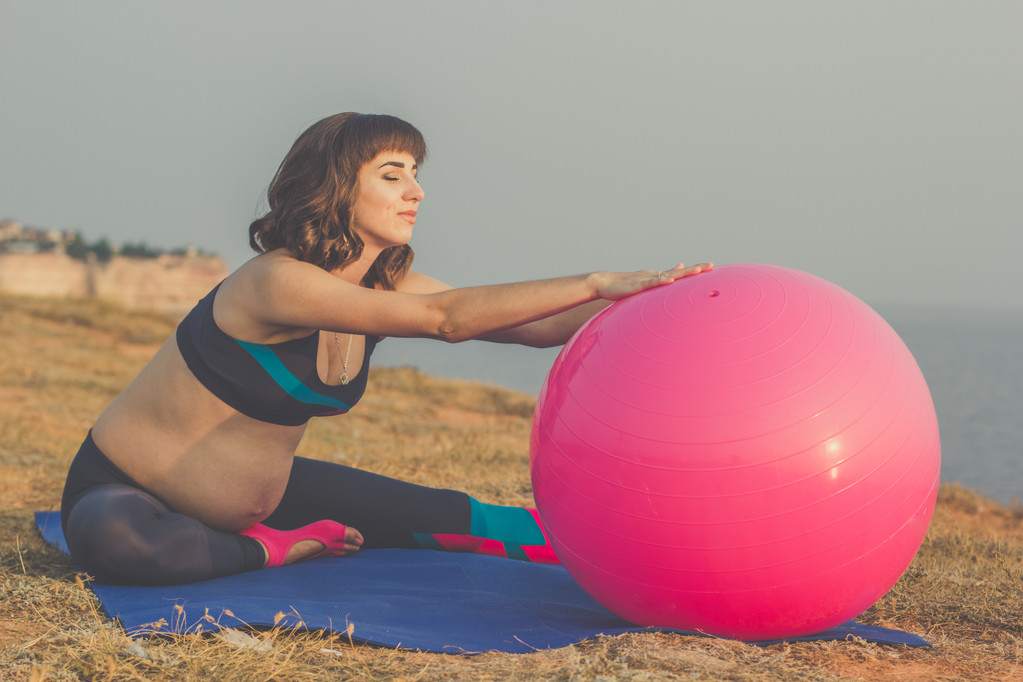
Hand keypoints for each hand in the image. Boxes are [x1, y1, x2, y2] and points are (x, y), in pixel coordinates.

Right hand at [593, 262, 712, 300]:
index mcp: (658, 277)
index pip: (680, 273)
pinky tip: (670, 280)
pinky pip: (652, 283)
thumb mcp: (645, 282)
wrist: (605, 283)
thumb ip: (659, 278)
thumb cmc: (625, 285)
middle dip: (695, 269)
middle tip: (710, 266)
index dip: (694, 270)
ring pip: (668, 276)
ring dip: (683, 273)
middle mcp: (656, 276)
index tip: (710, 267)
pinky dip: (661, 281)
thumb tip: (672, 271)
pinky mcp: (638, 285)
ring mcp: (647, 279)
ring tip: (697, 271)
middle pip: (679, 272)